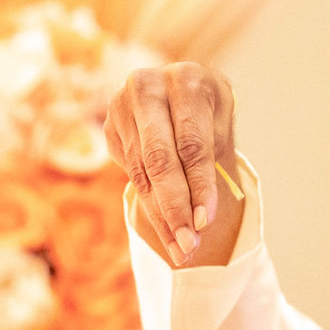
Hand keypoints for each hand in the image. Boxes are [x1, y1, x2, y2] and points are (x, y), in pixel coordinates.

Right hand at [105, 62, 238, 265]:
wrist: (179, 91)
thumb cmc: (207, 110)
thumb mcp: (219, 124)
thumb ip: (209, 161)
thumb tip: (198, 220)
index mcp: (184, 79)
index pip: (190, 142)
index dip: (198, 185)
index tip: (206, 222)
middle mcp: (146, 87)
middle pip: (159, 160)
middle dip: (175, 207)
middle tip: (188, 246)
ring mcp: (122, 107)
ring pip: (143, 174)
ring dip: (162, 217)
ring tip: (180, 250)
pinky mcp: (110, 128)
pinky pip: (132, 176)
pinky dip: (151, 209)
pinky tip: (168, 234)